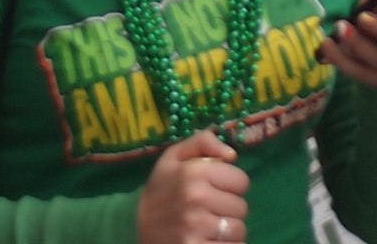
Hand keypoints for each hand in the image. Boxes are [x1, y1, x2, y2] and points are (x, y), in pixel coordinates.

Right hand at [134, 130, 249, 243]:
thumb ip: (204, 142)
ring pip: (238, 230)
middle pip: (242, 207)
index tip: (216, 189)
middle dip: (228, 209)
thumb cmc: (161, 189)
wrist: (134, 225)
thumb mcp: (174, 156)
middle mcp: (196, 198)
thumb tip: (232, 155)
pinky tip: (208, 240)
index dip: (231, 185)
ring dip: (227, 230)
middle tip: (209, 210)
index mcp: (194, 172)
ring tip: (208, 226)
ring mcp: (196, 227)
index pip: (241, 181)